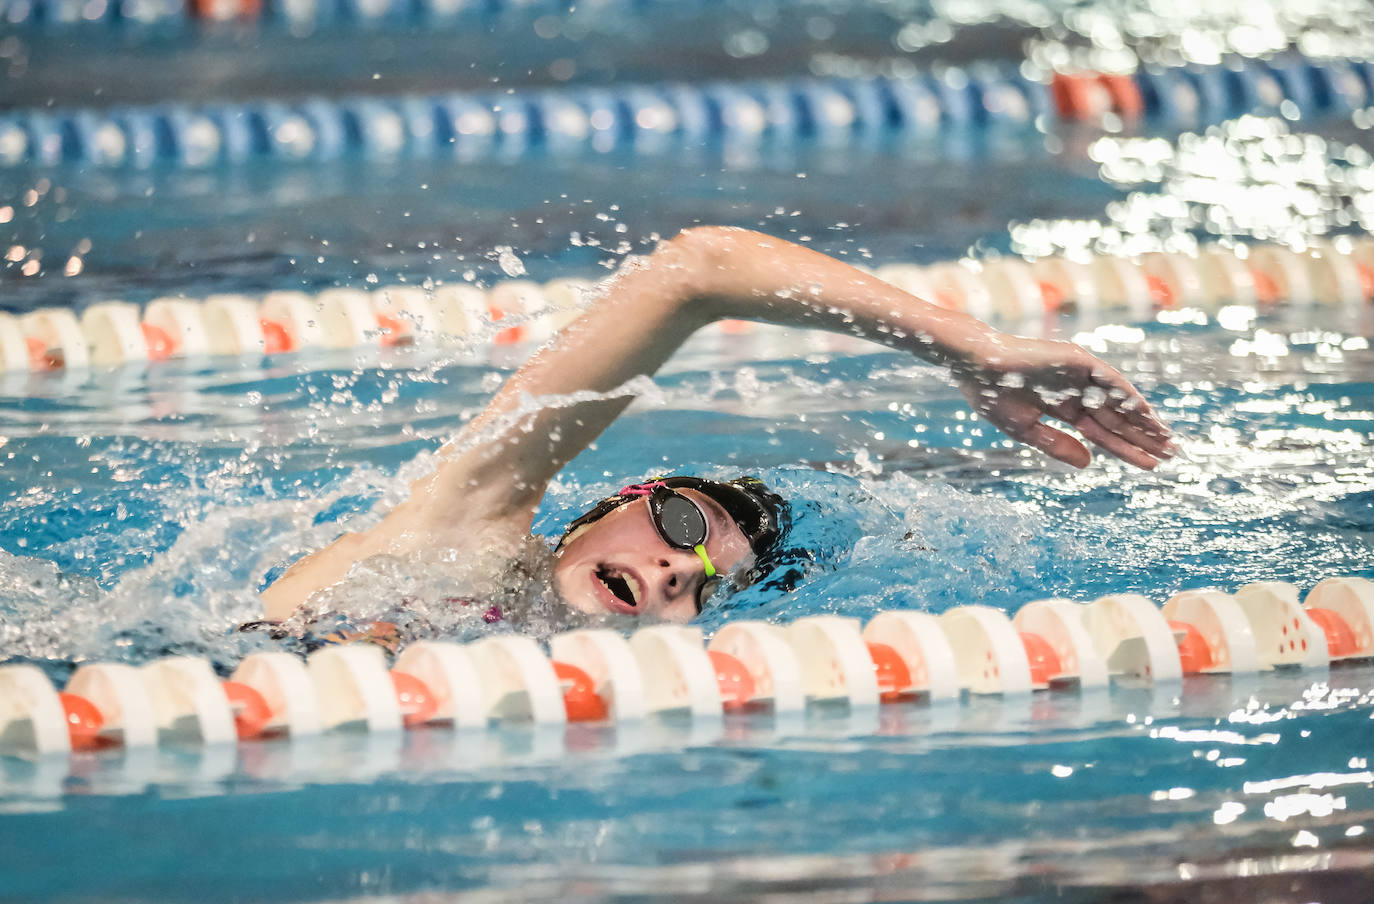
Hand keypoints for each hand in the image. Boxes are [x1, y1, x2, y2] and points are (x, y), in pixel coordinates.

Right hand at [955, 334, 1175, 469]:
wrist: (977, 367)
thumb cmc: (993, 397)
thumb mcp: (1026, 430)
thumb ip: (1056, 445)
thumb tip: (1089, 463)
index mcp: (1061, 408)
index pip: (1101, 432)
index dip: (1125, 448)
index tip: (1149, 465)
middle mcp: (1076, 391)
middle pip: (1117, 419)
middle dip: (1142, 437)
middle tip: (1171, 454)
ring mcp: (1080, 375)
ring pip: (1119, 401)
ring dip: (1143, 419)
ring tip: (1167, 439)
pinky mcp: (1079, 361)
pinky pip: (1110, 381)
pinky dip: (1128, 396)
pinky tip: (1146, 414)